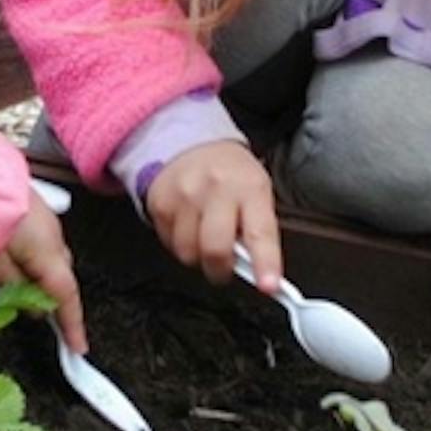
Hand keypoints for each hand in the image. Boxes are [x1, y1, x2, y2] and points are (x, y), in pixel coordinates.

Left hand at [0, 195, 88, 355]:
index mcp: (46, 249)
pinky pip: (36, 236)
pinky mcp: (24, 200)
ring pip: (47, 253)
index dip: (72, 324)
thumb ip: (12, 289)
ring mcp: (39, 211)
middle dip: (53, 296)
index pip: (66, 294)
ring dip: (37, 273)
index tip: (78, 348)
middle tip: (36, 316)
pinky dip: (29, 254)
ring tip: (14, 289)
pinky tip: (9, 259)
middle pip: (60, 272)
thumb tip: (30, 305)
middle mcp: (50, 229)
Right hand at [149, 135, 283, 293]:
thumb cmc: (230, 174)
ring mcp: (184, 196)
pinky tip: (188, 226)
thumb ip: (258, 229)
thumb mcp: (256, 191)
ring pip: (188, 253)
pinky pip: (169, 244)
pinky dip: (180, 244)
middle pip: (215, 249)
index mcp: (250, 188)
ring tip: (204, 236)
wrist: (191, 144)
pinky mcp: (160, 204)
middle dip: (221, 269)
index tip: (269, 285)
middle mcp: (216, 190)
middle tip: (224, 267)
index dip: (265, 263)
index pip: (260, 233)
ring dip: (198, 257)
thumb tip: (259, 270)